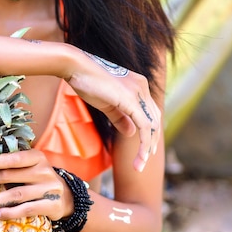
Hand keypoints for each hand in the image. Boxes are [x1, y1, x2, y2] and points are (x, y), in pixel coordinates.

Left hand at [0, 150, 71, 220]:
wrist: (67, 197)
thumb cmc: (39, 180)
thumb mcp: (31, 167)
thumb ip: (13, 165)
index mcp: (37, 157)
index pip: (15, 157)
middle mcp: (44, 171)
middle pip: (11, 175)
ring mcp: (49, 188)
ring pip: (17, 194)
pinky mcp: (51, 205)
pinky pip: (27, 209)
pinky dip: (10, 212)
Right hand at [66, 50, 160, 171]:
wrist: (76, 67)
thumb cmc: (87, 82)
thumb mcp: (107, 104)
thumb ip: (121, 118)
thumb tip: (132, 133)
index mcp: (139, 86)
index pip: (150, 113)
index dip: (150, 132)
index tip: (145, 149)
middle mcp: (143, 87)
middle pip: (155, 120)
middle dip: (151, 142)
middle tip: (143, 160)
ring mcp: (139, 92)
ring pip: (152, 126)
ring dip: (147, 147)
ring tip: (140, 164)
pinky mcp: (131, 99)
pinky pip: (144, 126)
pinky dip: (144, 143)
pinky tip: (140, 157)